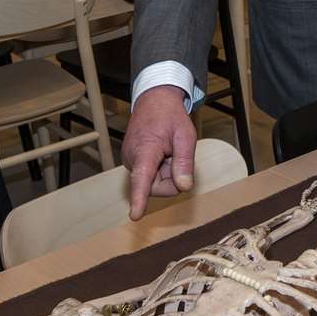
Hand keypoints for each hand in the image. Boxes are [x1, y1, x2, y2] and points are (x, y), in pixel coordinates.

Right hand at [121, 85, 196, 219]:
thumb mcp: (185, 135)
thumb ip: (184, 162)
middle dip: (171, 178)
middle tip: (176, 154)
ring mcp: (131, 162)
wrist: (154, 100)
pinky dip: (161, 170)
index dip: (140, 198)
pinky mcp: (133, 164)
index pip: (142, 178)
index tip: (135, 215)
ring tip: (168, 151)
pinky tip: (162, 154)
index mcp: (145, 150)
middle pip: (156, 188)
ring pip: (154, 184)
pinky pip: (150, 177)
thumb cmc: (170, 116)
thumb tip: (184, 187)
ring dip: (167, 173)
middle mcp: (133, 159)